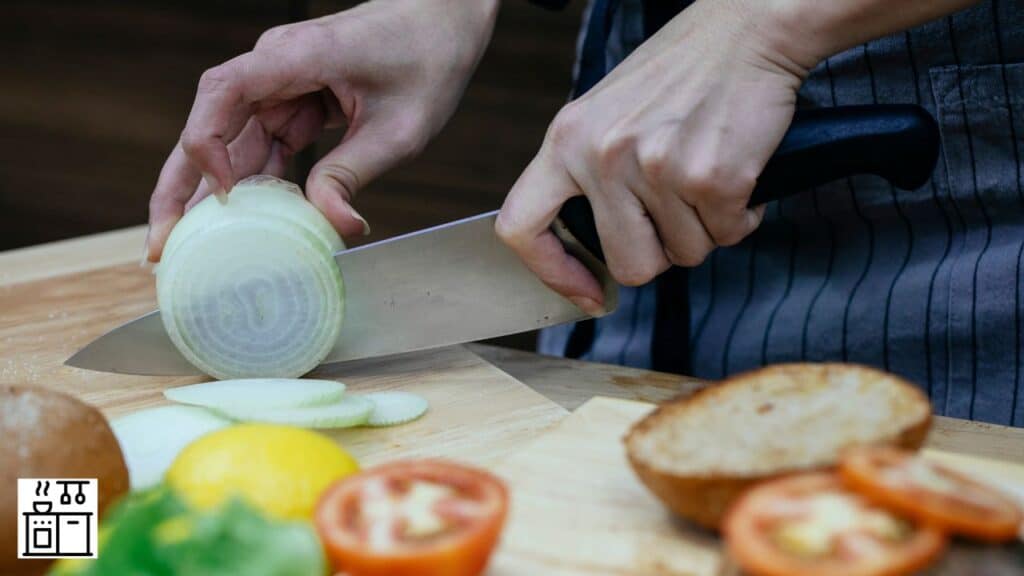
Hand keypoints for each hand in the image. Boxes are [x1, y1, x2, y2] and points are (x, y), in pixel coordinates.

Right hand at [145, 0, 498, 261]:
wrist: (446, 21)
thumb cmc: (427, 58)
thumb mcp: (400, 127)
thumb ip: (355, 173)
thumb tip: (335, 227)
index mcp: (294, 57)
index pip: (222, 92)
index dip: (207, 144)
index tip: (225, 194)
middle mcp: (275, 67)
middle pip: (209, 124)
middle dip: (183, 186)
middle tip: (160, 244)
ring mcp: (283, 85)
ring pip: (234, 143)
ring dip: (215, 194)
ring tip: (189, 249)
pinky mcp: (298, 102)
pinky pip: (266, 146)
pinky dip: (258, 185)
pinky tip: (247, 226)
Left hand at [495, 0, 808, 314]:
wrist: (749, 29)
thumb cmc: (682, 71)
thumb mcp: (607, 113)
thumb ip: (589, 173)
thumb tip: (593, 248)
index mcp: (566, 139)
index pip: (520, 226)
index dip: (550, 272)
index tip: (586, 292)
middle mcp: (603, 156)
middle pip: (629, 264)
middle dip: (662, 253)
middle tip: (679, 215)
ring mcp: (656, 169)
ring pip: (685, 253)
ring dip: (705, 228)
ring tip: (707, 175)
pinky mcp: (711, 178)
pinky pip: (727, 234)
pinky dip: (740, 216)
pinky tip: (736, 171)